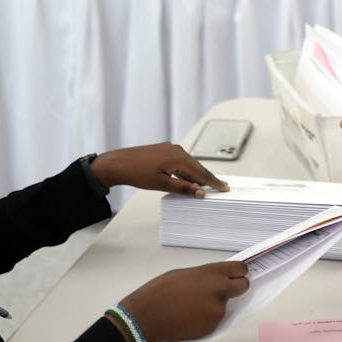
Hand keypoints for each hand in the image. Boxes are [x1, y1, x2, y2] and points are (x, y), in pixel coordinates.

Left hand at [90, 143, 227, 196]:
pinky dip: (186, 169)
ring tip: (205, 184)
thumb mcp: (162, 184)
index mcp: (178, 157)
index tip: (223, 187)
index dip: (213, 181)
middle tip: (219, 186)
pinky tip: (186, 176)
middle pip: (197, 166)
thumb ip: (183, 188)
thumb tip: (199, 192)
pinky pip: (180, 160)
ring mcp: (170, 148)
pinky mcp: (163, 150)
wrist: (118, 164)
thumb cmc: (136, 172)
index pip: (200, 172)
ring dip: (196, 174)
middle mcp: (176, 150)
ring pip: (189, 163)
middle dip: (207, 177)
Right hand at [119, 261, 248, 341]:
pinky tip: (189, 318)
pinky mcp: (212, 327)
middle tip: (221, 292)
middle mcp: (220, 290)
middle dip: (236, 288)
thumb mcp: (185, 274)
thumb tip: (215, 281)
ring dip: (215, 306)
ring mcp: (218, 310)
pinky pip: (215, 320)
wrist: (148, 316)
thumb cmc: (160, 291)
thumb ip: (205, 277)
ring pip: (226, 306)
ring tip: (192, 307)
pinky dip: (206, 319)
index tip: (234, 276)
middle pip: (243, 287)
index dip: (238, 273)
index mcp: (212, 273)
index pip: (241, 269)